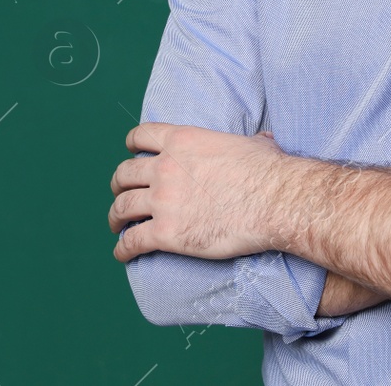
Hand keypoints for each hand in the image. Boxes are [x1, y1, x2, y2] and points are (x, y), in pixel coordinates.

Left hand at [109, 123, 292, 263]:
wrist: (275, 202)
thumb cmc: (269, 172)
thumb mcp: (252, 144)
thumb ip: (245, 141)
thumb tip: (262, 140)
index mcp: (182, 141)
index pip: (141, 136)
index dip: (132, 145)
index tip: (130, 153)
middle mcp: (165, 167)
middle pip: (125, 173)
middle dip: (119, 184)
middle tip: (120, 193)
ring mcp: (162, 201)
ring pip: (122, 207)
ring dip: (115, 217)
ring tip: (116, 225)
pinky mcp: (166, 233)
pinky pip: (133, 241)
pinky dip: (123, 248)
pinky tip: (122, 253)